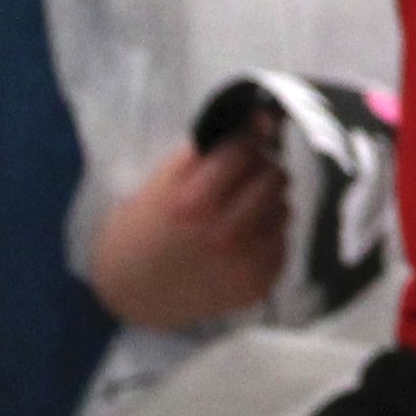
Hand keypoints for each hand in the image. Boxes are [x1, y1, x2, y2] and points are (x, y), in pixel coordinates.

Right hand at [88, 134, 286, 328]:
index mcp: (193, 204)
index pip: (247, 150)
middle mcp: (226, 234)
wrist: (129, 295)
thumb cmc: (141, 231)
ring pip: (285, 206)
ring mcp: (246, 263)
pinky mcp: (261, 284)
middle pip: (275, 176)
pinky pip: (283, 239)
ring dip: (268, 202)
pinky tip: (241, 240)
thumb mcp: (159, 184)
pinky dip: (267, 234)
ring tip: (237, 211)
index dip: (247, 140)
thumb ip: (208, 151)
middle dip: (262, 168)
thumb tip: (260, 119)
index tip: (243, 141)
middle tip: (244, 176)